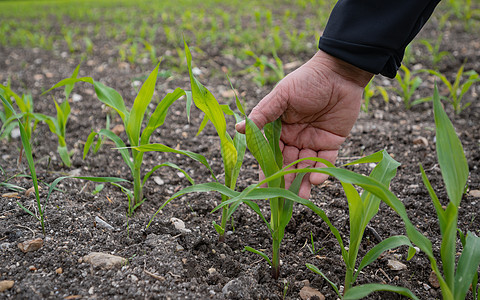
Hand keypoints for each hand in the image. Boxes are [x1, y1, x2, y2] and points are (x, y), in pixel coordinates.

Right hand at [236, 50, 372, 198]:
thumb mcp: (282, 95)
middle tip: (284, 200)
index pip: (270, 153)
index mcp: (279, 128)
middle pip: (288, 164)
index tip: (263, 187)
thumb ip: (263, 113)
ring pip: (306, 167)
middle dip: (286, 181)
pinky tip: (317, 180)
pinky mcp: (332, 143)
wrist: (340, 72)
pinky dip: (322, 172)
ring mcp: (313, 141)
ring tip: (302, 198)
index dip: (266, 170)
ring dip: (304, 182)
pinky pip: (326, 162)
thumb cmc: (307, 80)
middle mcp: (295, 138)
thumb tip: (238, 128)